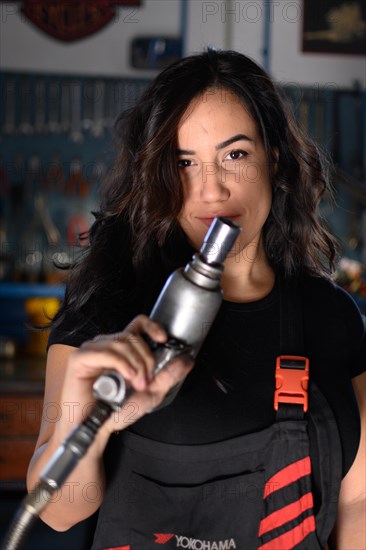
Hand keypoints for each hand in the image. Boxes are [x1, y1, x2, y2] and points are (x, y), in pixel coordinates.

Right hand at [59, 315, 193, 435]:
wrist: (95, 429)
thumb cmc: (116, 412)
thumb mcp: (151, 393)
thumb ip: (169, 375)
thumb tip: (187, 360)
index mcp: (121, 350)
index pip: (137, 325)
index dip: (152, 326)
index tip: (163, 339)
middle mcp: (106, 346)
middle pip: (132, 336)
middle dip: (146, 358)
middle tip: (146, 381)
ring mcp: (92, 350)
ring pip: (121, 343)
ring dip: (135, 364)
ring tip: (137, 384)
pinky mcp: (80, 358)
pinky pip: (106, 352)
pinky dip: (121, 364)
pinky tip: (126, 377)